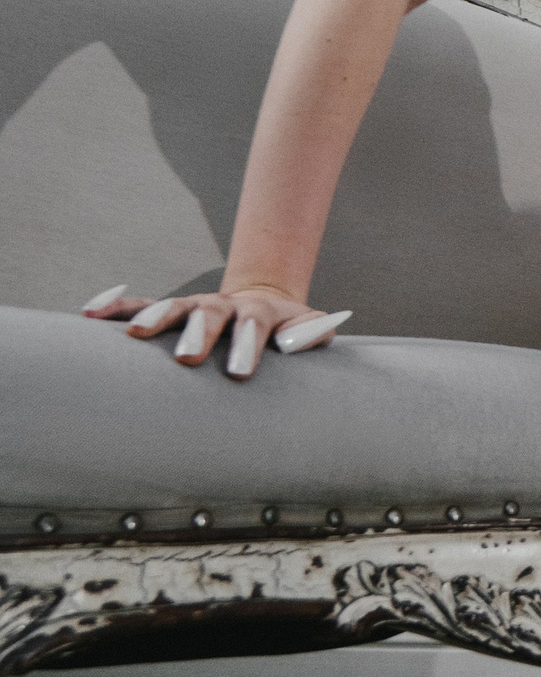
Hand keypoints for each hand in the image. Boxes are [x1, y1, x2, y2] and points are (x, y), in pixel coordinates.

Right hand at [81, 281, 352, 380]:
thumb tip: (299, 341)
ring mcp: (194, 308)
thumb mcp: (310, 329)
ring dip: (154, 318)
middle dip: (198, 333)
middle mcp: (222, 306)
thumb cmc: (288, 331)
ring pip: (173, 307)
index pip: (255, 325)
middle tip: (187, 358)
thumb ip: (313, 334)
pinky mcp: (172, 313)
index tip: (240, 372)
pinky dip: (117, 308)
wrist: (266, 304)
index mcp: (258, 313)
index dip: (249, 345)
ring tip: (135, 335)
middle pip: (210, 314)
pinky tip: (92, 313)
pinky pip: (140, 306)